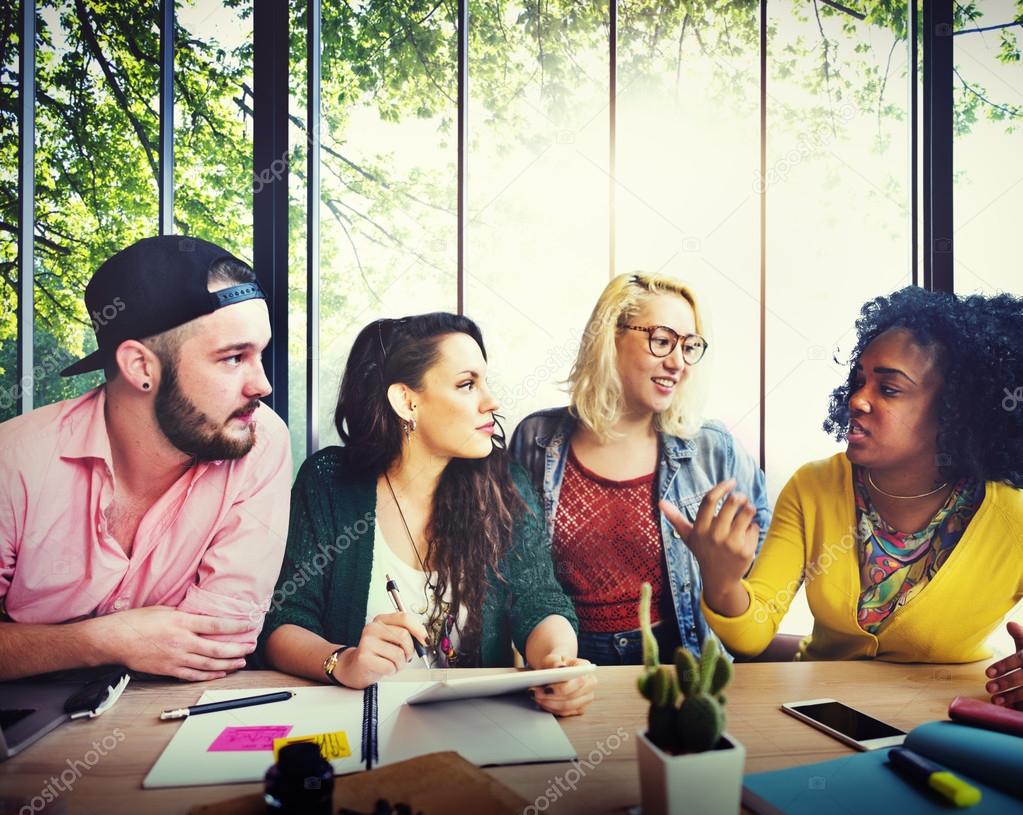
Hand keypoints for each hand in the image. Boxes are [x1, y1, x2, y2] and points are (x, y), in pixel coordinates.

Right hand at [91, 606, 253, 681]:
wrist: (114, 640)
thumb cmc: (136, 621)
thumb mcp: (163, 609)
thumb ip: (184, 613)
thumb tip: (201, 614)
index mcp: (181, 622)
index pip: (215, 625)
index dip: (235, 626)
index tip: (249, 625)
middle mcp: (181, 642)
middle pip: (216, 648)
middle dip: (237, 649)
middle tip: (250, 647)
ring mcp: (175, 658)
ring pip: (208, 664)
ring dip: (227, 664)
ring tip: (241, 662)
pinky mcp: (168, 670)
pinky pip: (193, 675)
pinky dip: (209, 675)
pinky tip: (220, 673)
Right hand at [336, 612, 428, 688]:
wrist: (354, 668)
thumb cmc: (377, 654)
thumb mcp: (391, 639)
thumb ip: (407, 634)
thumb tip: (424, 638)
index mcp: (381, 620)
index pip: (405, 618)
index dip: (419, 629)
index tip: (424, 640)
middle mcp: (372, 628)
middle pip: (404, 636)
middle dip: (409, 651)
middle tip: (404, 657)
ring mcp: (367, 642)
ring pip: (399, 653)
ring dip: (400, 664)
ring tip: (392, 664)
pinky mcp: (364, 657)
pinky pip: (390, 666)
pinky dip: (392, 671)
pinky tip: (384, 669)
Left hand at [529, 654, 595, 717]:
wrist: (558, 670)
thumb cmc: (556, 663)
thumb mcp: (553, 658)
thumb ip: (555, 661)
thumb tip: (559, 668)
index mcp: (586, 668)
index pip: (578, 681)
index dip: (561, 688)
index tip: (544, 689)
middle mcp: (590, 683)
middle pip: (572, 696)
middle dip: (551, 697)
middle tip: (535, 694)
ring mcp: (587, 697)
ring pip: (568, 706)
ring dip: (550, 704)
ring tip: (536, 698)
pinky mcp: (581, 708)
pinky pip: (566, 713)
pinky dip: (552, 709)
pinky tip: (542, 703)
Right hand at [659, 478, 758, 606]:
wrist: (719, 579)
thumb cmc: (703, 552)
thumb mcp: (688, 536)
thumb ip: (675, 518)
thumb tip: (660, 502)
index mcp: (700, 529)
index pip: (709, 500)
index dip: (721, 487)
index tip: (731, 481)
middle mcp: (715, 535)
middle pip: (732, 503)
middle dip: (740, 496)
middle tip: (741, 498)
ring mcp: (731, 543)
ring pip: (747, 512)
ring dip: (749, 508)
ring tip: (747, 510)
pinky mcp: (746, 550)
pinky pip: (755, 527)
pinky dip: (753, 527)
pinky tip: (747, 534)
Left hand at [985, 621, 1022, 708]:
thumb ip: (1020, 636)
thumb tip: (1009, 623)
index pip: (1018, 660)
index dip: (1003, 666)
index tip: (987, 673)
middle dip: (1005, 683)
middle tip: (987, 688)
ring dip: (1011, 697)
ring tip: (994, 700)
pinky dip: (1019, 706)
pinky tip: (1008, 708)